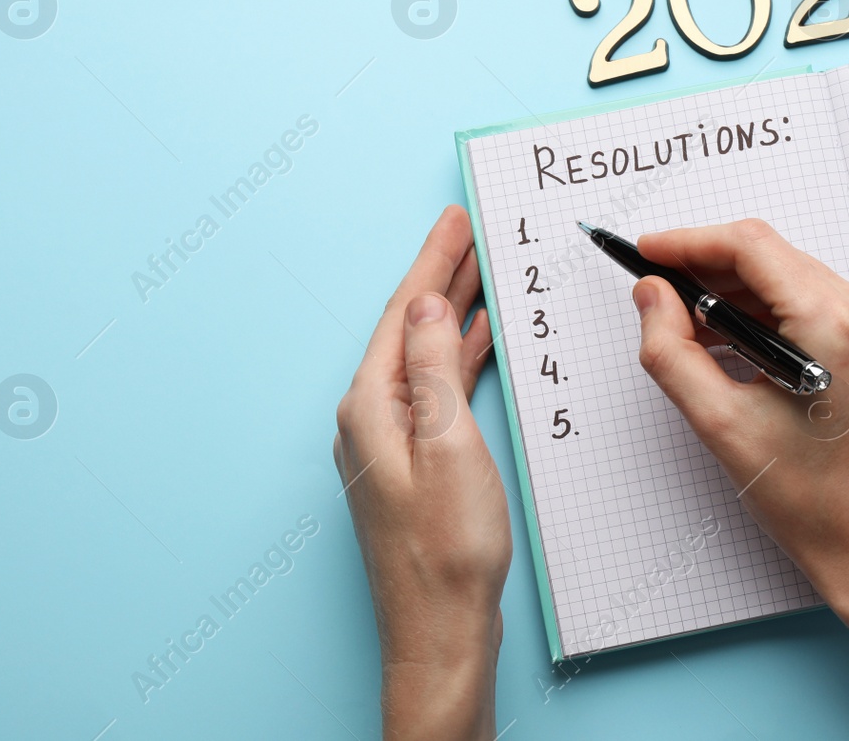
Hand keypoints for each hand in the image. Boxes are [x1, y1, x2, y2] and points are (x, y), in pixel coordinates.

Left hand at [335, 205, 510, 740]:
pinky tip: (477, 342)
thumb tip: (426, 306)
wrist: (440, 630)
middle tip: (469, 229)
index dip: (432, 260)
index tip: (454, 218)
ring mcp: (387, 442)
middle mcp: (368, 418)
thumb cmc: (447, 550)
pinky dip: (458, 357)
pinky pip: (433, 388)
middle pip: (408, 327)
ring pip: (422, 355)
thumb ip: (436, 369)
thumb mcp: (449, 444)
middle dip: (440, 276)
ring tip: (480, 270)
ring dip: (451, 312)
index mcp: (370, 406)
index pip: (402, 312)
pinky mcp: (410, 463)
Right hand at [632, 220, 848, 739]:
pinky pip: (820, 303)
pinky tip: (738, 341)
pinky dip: (775, 312)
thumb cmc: (811, 501)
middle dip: (710, 269)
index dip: (690, 242)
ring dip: (740, 292)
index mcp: (833, 326)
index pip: (751, 247)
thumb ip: (672, 351)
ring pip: (795, 277)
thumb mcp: (721, 424)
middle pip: (774, 257)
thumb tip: (652, 295)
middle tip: (659, 293)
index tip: (649, 252)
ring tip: (692, 326)